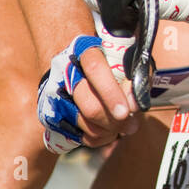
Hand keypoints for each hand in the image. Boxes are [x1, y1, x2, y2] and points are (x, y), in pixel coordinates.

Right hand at [37, 35, 139, 153]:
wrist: (90, 68)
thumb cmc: (118, 64)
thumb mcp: (130, 63)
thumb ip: (136, 78)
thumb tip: (134, 104)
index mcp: (86, 51)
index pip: (95, 69)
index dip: (110, 92)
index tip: (125, 112)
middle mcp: (67, 71)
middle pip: (88, 104)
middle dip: (113, 121)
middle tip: (132, 125)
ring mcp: (57, 92)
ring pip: (82, 121)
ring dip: (107, 131)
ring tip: (123, 127)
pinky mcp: (53, 112)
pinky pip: (75, 133)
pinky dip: (96, 138)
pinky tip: (109, 131)